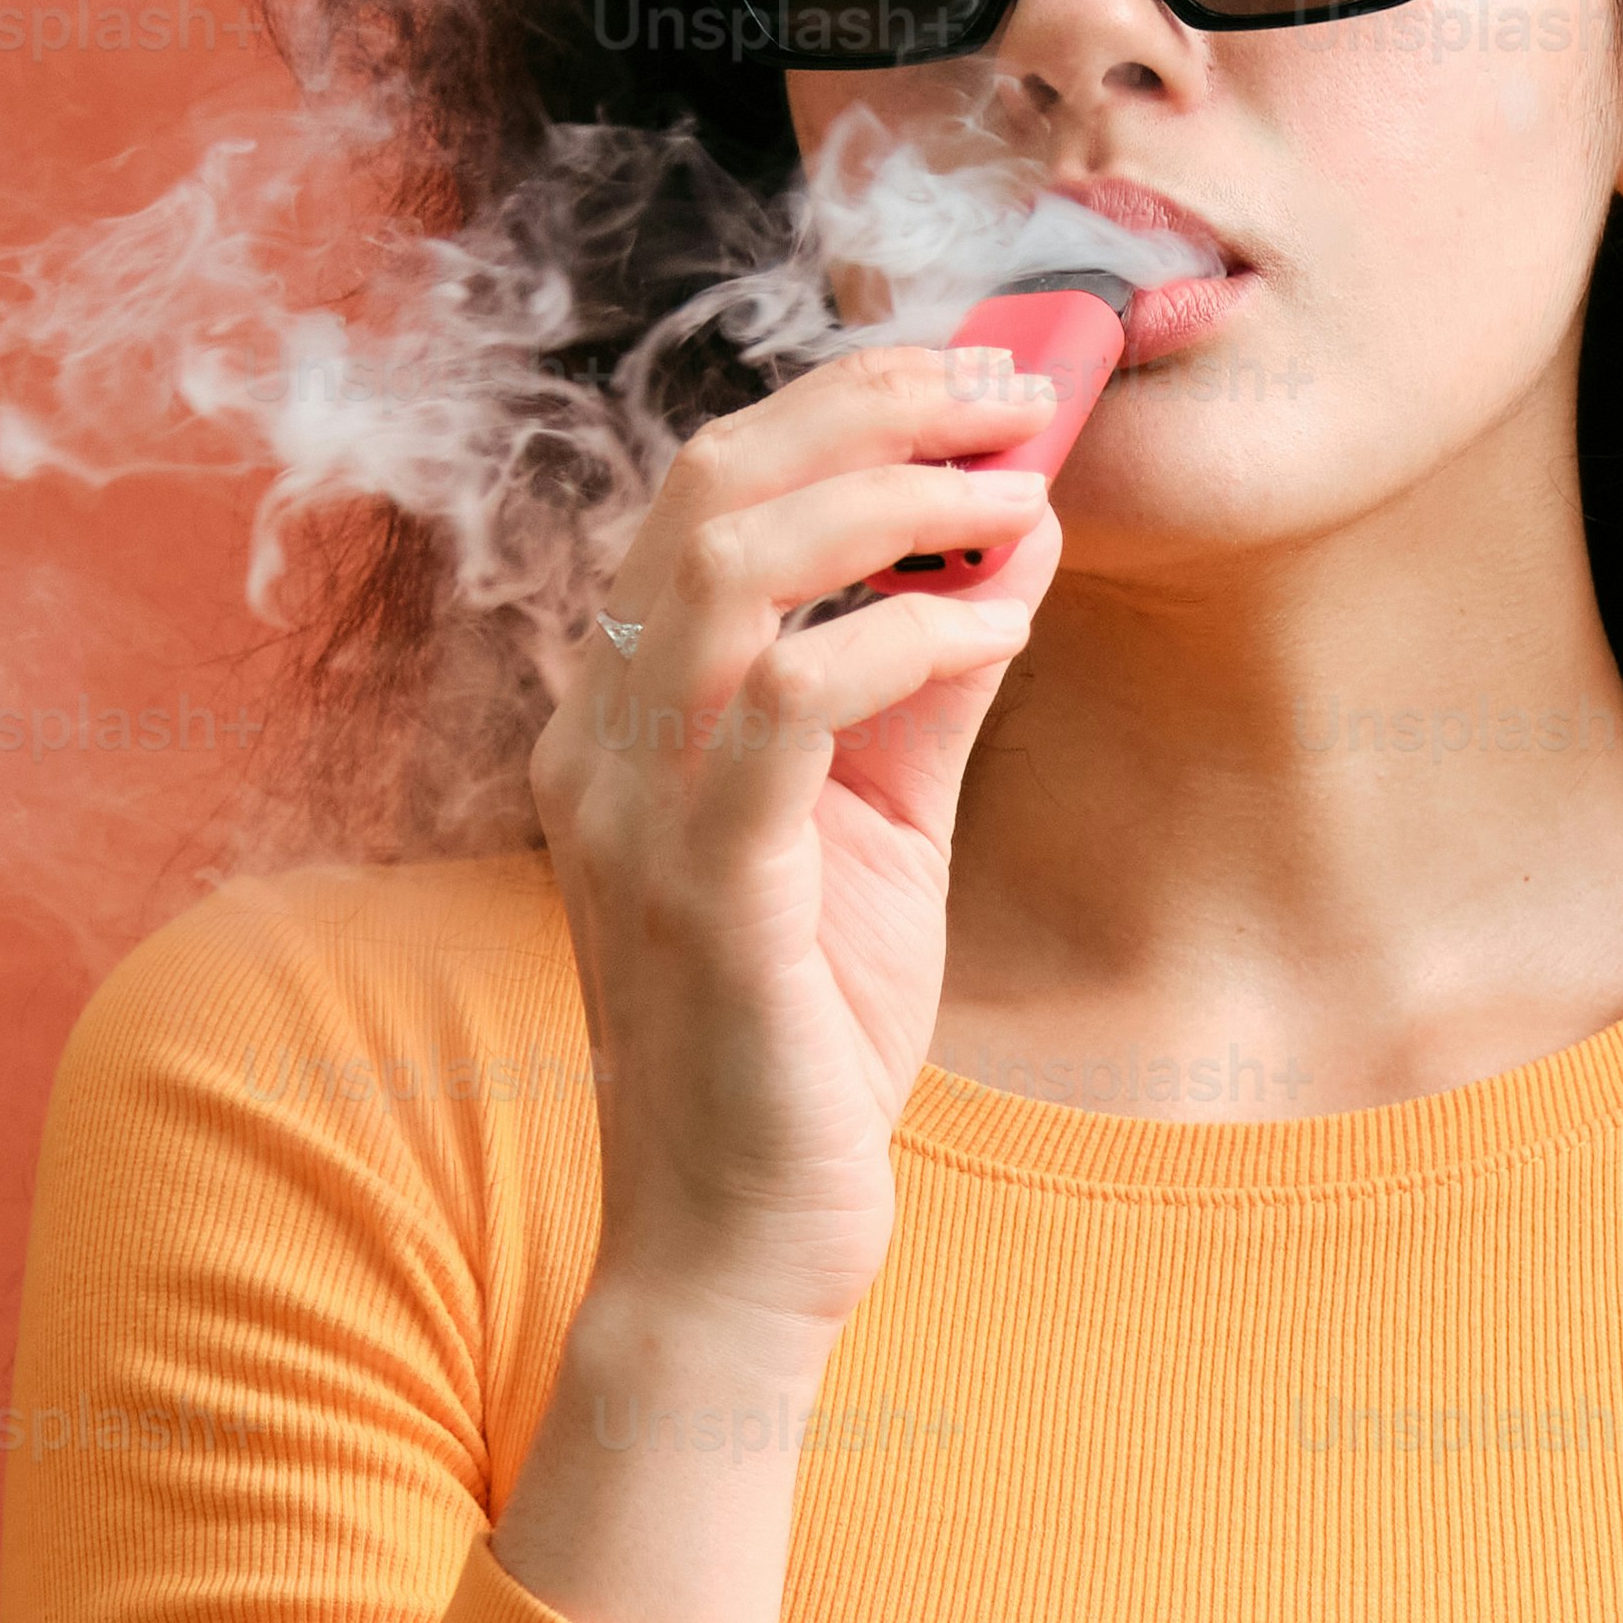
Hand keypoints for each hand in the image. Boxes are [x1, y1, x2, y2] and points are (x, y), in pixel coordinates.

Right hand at [516, 335, 1069, 1341]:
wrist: (746, 1246)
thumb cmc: (807, 1042)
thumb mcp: (885, 835)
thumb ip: (927, 691)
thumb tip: (1010, 543)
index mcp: (624, 713)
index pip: (711, 493)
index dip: (845, 404)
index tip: (983, 377)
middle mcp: (601, 739)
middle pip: (709, 485)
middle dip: (873, 405)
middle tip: (1020, 388)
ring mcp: (633, 812)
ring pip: (731, 562)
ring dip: (894, 498)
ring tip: (1020, 491)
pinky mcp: (704, 889)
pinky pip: (791, 702)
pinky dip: (907, 638)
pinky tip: (999, 631)